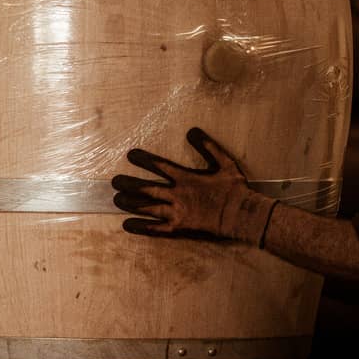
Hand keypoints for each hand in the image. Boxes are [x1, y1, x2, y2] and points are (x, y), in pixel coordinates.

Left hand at [112, 127, 277, 243]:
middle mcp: (176, 195)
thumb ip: (208, 146)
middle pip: (145, 188)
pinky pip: (155, 229)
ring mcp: (176, 212)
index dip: (143, 160)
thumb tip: (192, 130)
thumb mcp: (224, 163)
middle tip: (114, 181)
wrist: (244, 216)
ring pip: (145, 207)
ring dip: (129, 203)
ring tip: (116, 199)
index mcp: (185, 178)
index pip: (158, 166)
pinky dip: (139, 226)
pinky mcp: (178, 228)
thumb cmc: (235, 189)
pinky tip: (127, 225)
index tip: (130, 155)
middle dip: (128, 184)